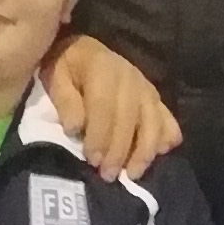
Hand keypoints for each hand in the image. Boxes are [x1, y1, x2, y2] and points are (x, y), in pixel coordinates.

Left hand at [43, 34, 179, 179]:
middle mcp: (129, 76)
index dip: (100, 135)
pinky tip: (163, 152)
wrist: (81, 49)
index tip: (93, 161)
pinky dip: (168, 134)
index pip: (104, 105)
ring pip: (153, 119)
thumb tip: (76, 128)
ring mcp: (145, 85)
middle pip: (130, 117)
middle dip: (121, 150)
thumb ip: (65, 101)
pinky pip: (166, 115)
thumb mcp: (55, 77)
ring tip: (134, 174)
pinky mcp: (153, 95)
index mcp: (102, 68)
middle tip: (109, 175)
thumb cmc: (65, 67)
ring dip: (145, 150)